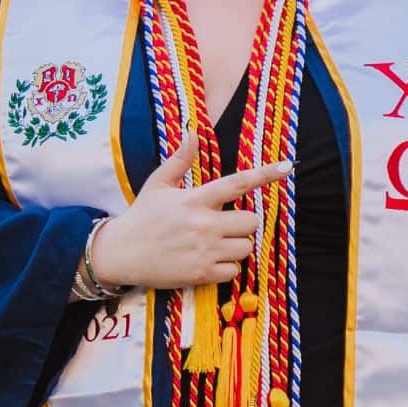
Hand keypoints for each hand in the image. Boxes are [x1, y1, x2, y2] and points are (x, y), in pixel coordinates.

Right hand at [88, 129, 293, 290]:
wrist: (120, 253)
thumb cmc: (142, 216)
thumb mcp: (158, 184)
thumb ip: (180, 160)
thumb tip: (193, 132)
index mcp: (195, 199)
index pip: (237, 183)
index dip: (265, 174)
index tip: (287, 166)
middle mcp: (203, 224)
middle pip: (251, 221)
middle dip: (243, 222)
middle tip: (224, 223)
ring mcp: (204, 251)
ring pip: (246, 247)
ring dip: (237, 245)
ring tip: (216, 243)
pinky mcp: (201, 274)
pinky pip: (234, 271)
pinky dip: (227, 267)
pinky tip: (209, 261)